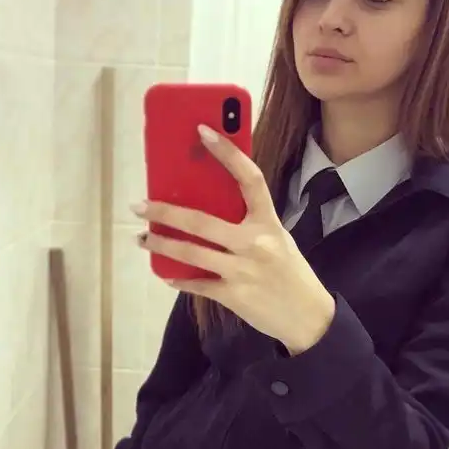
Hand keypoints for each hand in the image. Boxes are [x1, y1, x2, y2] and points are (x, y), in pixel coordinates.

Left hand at [134, 124, 335, 353]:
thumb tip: (209, 207)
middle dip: (164, 212)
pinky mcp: (233, 295)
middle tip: (139, 206)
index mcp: (268, 222)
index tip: (202, 131)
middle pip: (200, 221)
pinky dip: (179, 279)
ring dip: (160, 245)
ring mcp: (242, 270)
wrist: (309, 317)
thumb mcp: (277, 240)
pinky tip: (166, 274)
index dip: (227, 152)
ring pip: (190, 253)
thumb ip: (249, 224)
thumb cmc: (290, 273)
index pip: (249, 178)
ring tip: (142, 239)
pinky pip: (197, 284)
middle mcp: (255, 243)